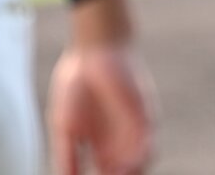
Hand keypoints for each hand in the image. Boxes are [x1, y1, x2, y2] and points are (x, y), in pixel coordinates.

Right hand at [49, 43, 156, 174]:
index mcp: (102, 149)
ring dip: (130, 174)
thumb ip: (66, 157)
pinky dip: (140, 160)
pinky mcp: (146, 120)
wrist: (94, 51)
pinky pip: (149, 146)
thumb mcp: (65, 127)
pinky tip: (127, 168)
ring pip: (138, 167)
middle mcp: (121, 145)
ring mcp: (135, 134)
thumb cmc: (76, 86)